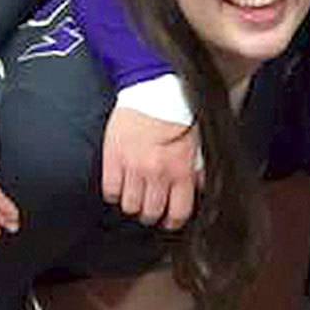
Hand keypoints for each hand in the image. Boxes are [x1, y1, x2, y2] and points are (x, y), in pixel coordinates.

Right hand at [102, 102, 199, 227]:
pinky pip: (110, 191)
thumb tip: (197, 190)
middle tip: (151, 205)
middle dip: (152, 213)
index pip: (178, 213)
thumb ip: (198, 170)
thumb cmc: (179, 113)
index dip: (173, 221)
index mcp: (182, 169)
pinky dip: (115, 192)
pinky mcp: (112, 158)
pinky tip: (122, 184)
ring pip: (129, 206)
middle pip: (150, 213)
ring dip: (133, 203)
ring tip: (137, 194)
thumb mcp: (198, 143)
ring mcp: (132, 166)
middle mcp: (157, 172)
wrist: (155, 88)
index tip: (169, 219)